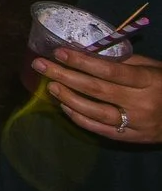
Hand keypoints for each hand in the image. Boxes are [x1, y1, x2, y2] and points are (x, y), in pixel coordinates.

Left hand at [34, 46, 161, 140]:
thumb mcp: (153, 68)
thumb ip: (124, 61)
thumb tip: (88, 51)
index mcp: (148, 81)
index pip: (110, 71)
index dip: (82, 61)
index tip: (59, 52)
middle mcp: (142, 103)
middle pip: (97, 90)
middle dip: (65, 76)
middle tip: (40, 65)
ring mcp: (137, 123)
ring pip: (96, 112)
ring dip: (68, 98)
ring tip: (50, 86)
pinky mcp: (133, 138)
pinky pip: (102, 130)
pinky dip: (81, 119)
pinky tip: (65, 107)